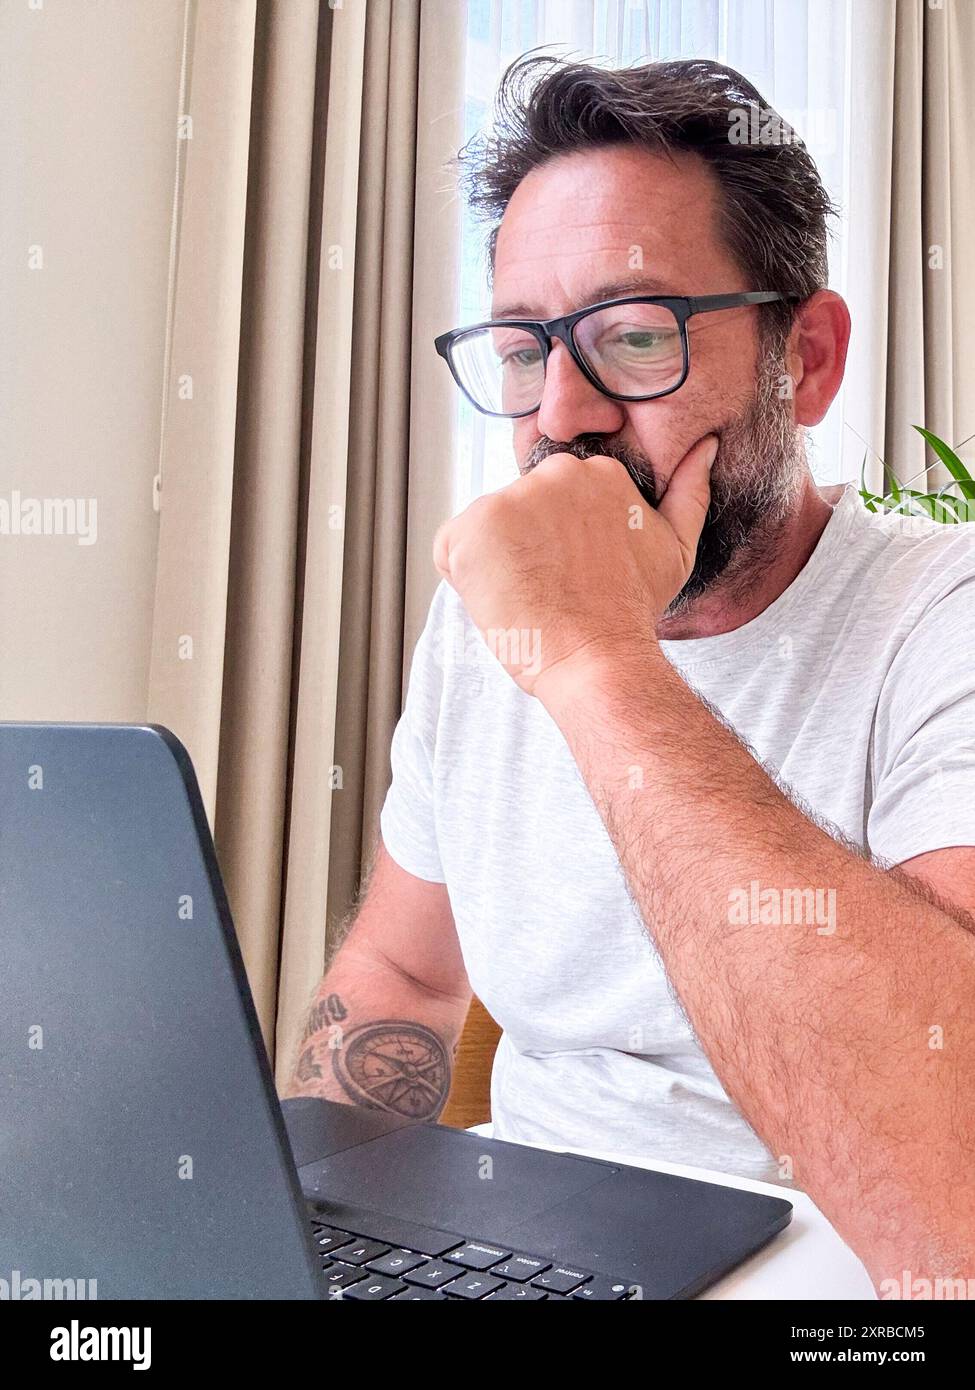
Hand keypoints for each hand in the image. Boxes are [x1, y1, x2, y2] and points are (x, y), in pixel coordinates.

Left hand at [432, 433, 717, 703]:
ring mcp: (508, 498)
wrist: (597, 655)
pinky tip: (501, 599)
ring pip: (484, 533)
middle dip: (525, 549)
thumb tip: (704, 447)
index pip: (550, 502)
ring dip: (496, 565)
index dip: (556, 545)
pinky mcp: (471, 527)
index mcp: (594, 472)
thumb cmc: (632, 611)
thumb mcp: (676, 545)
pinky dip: (466, 580)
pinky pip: (452, 551)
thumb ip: (690, 490)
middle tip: (552, 589)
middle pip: (516, 512)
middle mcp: (551, 474)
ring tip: (530, 598)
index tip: (574, 573)